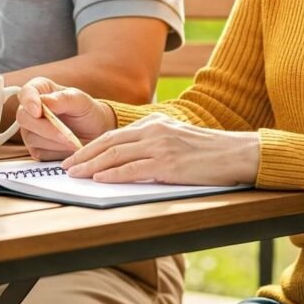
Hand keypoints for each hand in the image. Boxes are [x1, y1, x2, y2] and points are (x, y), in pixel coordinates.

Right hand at [16, 77, 116, 159]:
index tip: (38, 111)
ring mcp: (30, 130)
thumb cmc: (87, 111)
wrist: (95, 133)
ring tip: (74, 141)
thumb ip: (63, 99)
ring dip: (54, 141)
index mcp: (39, 90)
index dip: (29, 101)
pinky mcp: (35, 148)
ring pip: (31, 137)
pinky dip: (56, 151)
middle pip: (24, 118)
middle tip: (66, 135)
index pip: (26, 93)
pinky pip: (38, 152)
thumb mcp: (81, 101)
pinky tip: (68, 147)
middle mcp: (30, 110)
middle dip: (45, 128)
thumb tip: (45, 102)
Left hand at [63, 113, 260, 185]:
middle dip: (84, 156)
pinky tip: (100, 180)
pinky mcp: (169, 164)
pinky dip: (113, 175)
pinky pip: (133, 169)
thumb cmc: (207, 151)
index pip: (113, 135)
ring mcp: (160, 146)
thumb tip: (126, 157)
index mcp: (153, 123)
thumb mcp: (175, 137)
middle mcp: (153, 130)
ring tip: (76, 175)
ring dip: (92, 166)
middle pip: (109, 143)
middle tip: (66, 167)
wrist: (237, 153)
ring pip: (116, 155)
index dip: (90, 147)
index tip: (74, 158)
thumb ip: (152, 142)